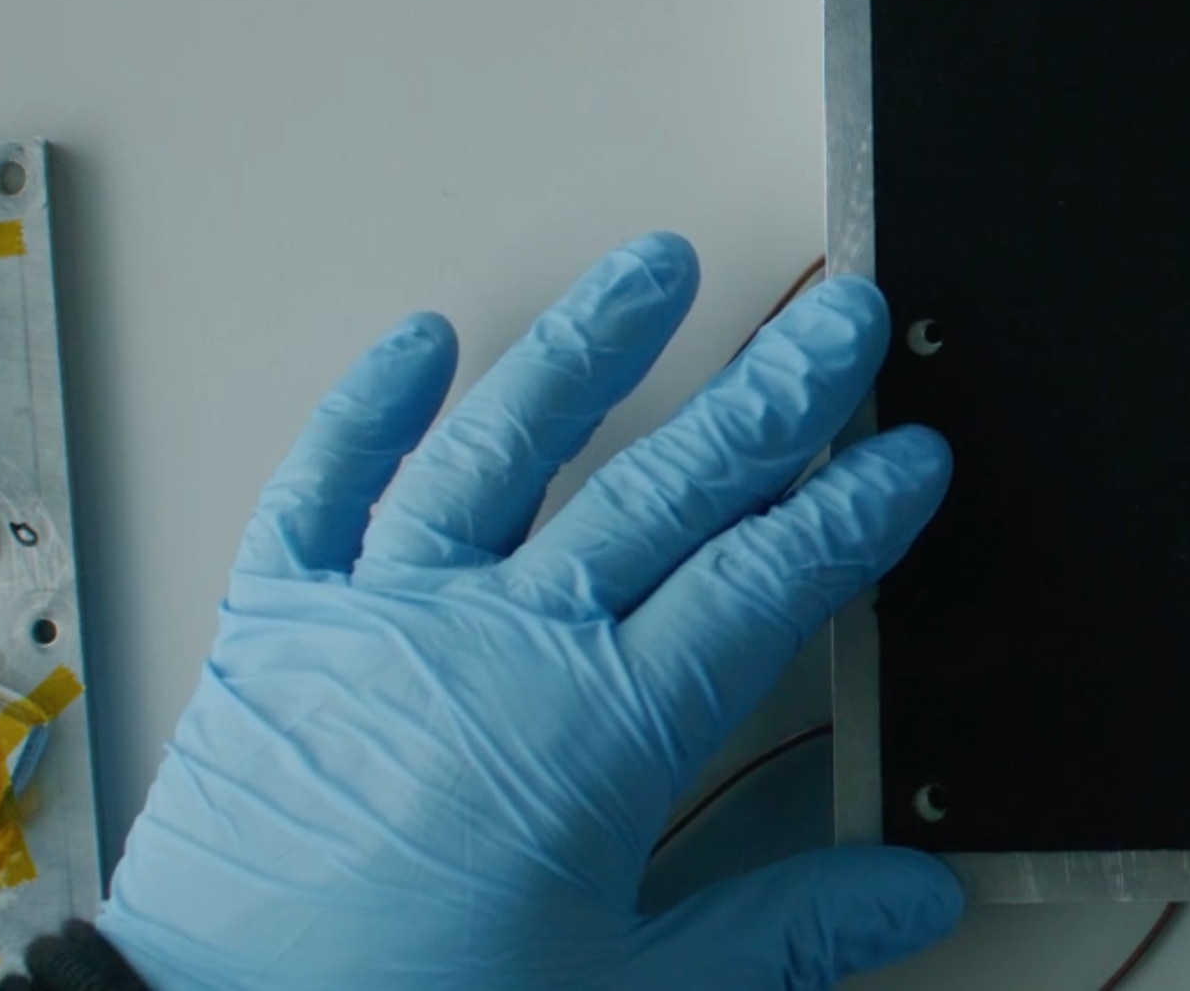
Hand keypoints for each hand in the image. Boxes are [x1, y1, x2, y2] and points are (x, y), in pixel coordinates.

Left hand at [98, 235, 961, 990]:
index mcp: (604, 729)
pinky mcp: (276, 626)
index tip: (909, 456)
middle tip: (840, 320)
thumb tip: (913, 891)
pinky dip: (369, 406)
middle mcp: (502, 641)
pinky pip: (326, 487)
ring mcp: (384, 616)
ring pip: (503, 444)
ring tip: (654, 265)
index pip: (765, 582)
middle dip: (770, 391)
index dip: (850, 513)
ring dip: (588, 347)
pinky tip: (419, 341)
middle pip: (665, 484)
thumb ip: (785, 933)